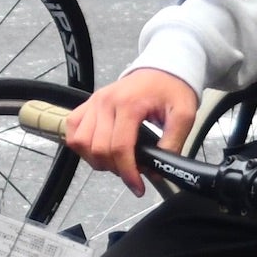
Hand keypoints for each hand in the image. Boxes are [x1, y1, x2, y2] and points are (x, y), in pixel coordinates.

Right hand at [62, 67, 197, 194]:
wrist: (162, 69)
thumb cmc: (172, 90)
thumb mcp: (184, 116)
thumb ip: (172, 144)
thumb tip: (155, 170)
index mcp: (129, 104)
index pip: (120, 147)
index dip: (128, 173)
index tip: (137, 187)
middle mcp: (105, 102)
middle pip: (99, 149)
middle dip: (116, 169)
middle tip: (132, 173)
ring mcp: (93, 102)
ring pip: (80, 142)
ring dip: (96, 159)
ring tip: (116, 161)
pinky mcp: (86, 104)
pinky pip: (72, 130)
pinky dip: (81, 145)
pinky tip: (98, 149)